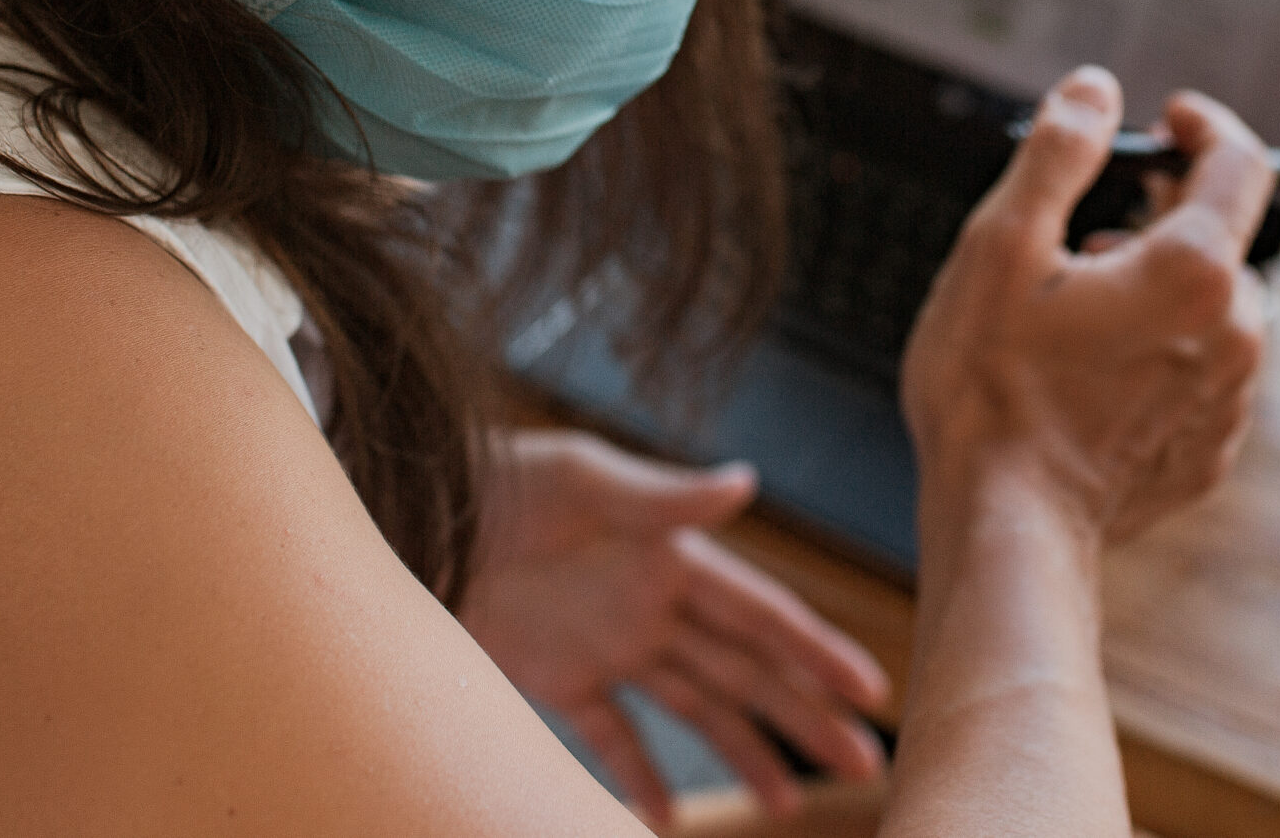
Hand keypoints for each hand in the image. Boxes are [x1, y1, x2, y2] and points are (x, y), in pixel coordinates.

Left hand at [457, 430, 890, 821]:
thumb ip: (662, 495)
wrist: (407, 510)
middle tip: (866, 764)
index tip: (872, 691)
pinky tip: (664, 822)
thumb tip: (748, 480)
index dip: (820, 651)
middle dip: (808, 716)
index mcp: (672, 554)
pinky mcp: (556, 677)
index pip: (763, 614)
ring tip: (790, 802)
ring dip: (745, 753)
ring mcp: (609, 644)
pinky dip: (639, 778)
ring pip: (697, 709)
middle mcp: (653, 604)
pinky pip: (610, 738)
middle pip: (747, 671)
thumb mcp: (579, 478)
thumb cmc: (497, 477)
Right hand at [902, 68, 1273, 546]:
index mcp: (1196, 272)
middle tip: (1085, 230)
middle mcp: (1236, 334)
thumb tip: (1097, 90)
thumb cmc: (991, 387)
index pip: (1240, 164)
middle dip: (1162, 217)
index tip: (1167, 117)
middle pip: (1222, 239)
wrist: (1004, 525)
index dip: (1204, 125)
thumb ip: (1059, 152)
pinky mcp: (1207, 452)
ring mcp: (1228, 401)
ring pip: (1212, 310)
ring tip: (1073, 314)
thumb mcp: (1002, 244)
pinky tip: (1090, 374)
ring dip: (1159, 291)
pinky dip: (1160, 355)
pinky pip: (1199, 375)